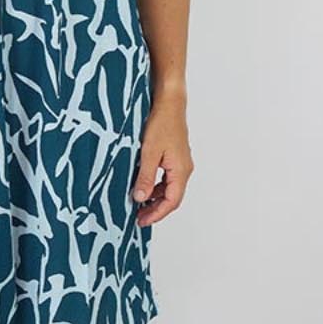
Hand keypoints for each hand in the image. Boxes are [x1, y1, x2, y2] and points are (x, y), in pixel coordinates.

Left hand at [129, 93, 192, 225]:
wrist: (169, 102)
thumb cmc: (161, 123)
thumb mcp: (149, 153)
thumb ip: (145, 177)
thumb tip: (140, 199)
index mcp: (181, 171)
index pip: (171, 201)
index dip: (157, 214)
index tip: (142, 221)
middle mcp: (184, 169)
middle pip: (172, 197)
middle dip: (155, 209)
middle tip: (138, 217)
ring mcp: (180, 163)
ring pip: (169, 188)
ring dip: (155, 198)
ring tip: (138, 204)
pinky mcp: (175, 157)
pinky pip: (167, 178)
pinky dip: (155, 185)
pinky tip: (143, 185)